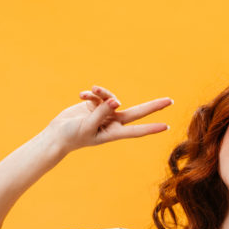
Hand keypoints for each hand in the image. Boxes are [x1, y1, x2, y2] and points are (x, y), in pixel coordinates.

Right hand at [45, 85, 172, 152]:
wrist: (57, 134)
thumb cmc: (71, 135)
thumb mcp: (86, 126)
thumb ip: (101, 113)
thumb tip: (116, 101)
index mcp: (113, 133)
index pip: (136, 130)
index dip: (151, 128)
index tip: (166, 127)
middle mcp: (113, 122)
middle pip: (137, 112)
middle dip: (153, 106)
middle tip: (170, 101)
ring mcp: (106, 113)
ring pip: (111, 97)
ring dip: (101, 92)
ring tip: (88, 93)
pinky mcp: (96, 105)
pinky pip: (98, 94)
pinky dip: (90, 94)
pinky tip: (80, 96)